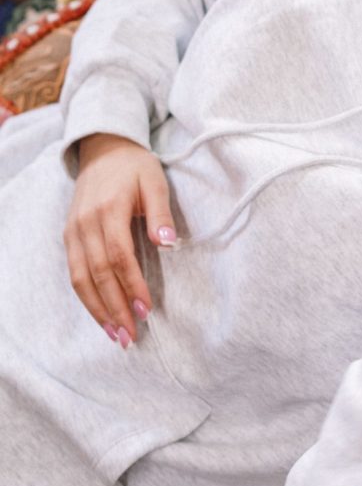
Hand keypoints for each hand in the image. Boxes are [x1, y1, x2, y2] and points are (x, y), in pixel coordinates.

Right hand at [64, 133, 177, 345]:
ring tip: (116, 334)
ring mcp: (74, 231)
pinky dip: (86, 297)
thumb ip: (160, 213)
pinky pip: (75, 272)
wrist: (104, 149)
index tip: (146, 309)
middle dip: (114, 307)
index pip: (118, 256)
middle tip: (131, 335)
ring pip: (81, 279)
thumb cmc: (135, 166)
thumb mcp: (155, 181)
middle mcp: (86, 223)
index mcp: (109, 209)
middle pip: (98, 274)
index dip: (131, 285)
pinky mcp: (69, 236)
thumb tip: (169, 243)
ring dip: (97, 310)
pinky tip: (101, 314)